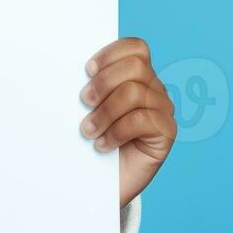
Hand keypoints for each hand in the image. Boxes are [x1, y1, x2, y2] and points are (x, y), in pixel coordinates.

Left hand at [79, 37, 176, 207]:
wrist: (98, 184)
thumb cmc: (88, 141)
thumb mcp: (85, 109)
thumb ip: (88, 88)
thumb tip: (67, 69)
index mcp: (135, 75)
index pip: (136, 48)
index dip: (111, 53)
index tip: (87, 70)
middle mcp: (153, 89)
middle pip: (136, 66)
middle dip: (104, 82)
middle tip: (84, 101)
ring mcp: (162, 110)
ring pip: (135, 92)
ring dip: (105, 111)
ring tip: (87, 130)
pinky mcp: (166, 133)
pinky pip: (143, 120)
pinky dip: (117, 132)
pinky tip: (102, 145)